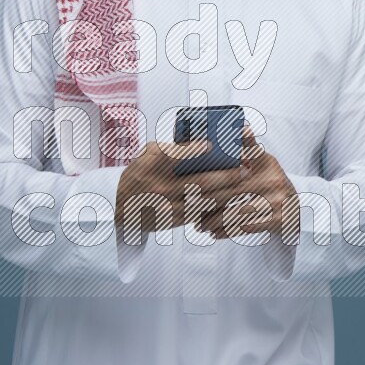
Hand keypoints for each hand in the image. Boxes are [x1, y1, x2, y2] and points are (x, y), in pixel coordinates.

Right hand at [114, 137, 246, 235]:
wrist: (120, 207)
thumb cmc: (139, 174)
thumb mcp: (147, 155)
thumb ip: (171, 149)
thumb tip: (202, 144)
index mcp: (152, 166)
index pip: (172, 156)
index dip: (191, 150)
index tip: (210, 144)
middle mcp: (161, 187)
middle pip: (198, 183)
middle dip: (224, 177)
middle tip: (244, 169)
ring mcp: (168, 206)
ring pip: (204, 201)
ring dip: (226, 194)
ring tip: (243, 185)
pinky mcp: (173, 220)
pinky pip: (200, 214)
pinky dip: (217, 207)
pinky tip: (231, 200)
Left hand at [199, 124, 300, 241]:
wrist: (297, 211)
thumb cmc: (270, 184)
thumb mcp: (262, 165)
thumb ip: (244, 154)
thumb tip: (221, 141)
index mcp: (266, 162)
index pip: (249, 149)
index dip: (234, 146)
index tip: (208, 157)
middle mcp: (273, 179)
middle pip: (232, 190)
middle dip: (207, 201)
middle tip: (189, 208)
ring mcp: (277, 200)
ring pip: (236, 212)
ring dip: (214, 221)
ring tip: (199, 225)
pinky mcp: (278, 220)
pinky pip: (246, 227)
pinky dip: (227, 232)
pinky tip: (214, 233)